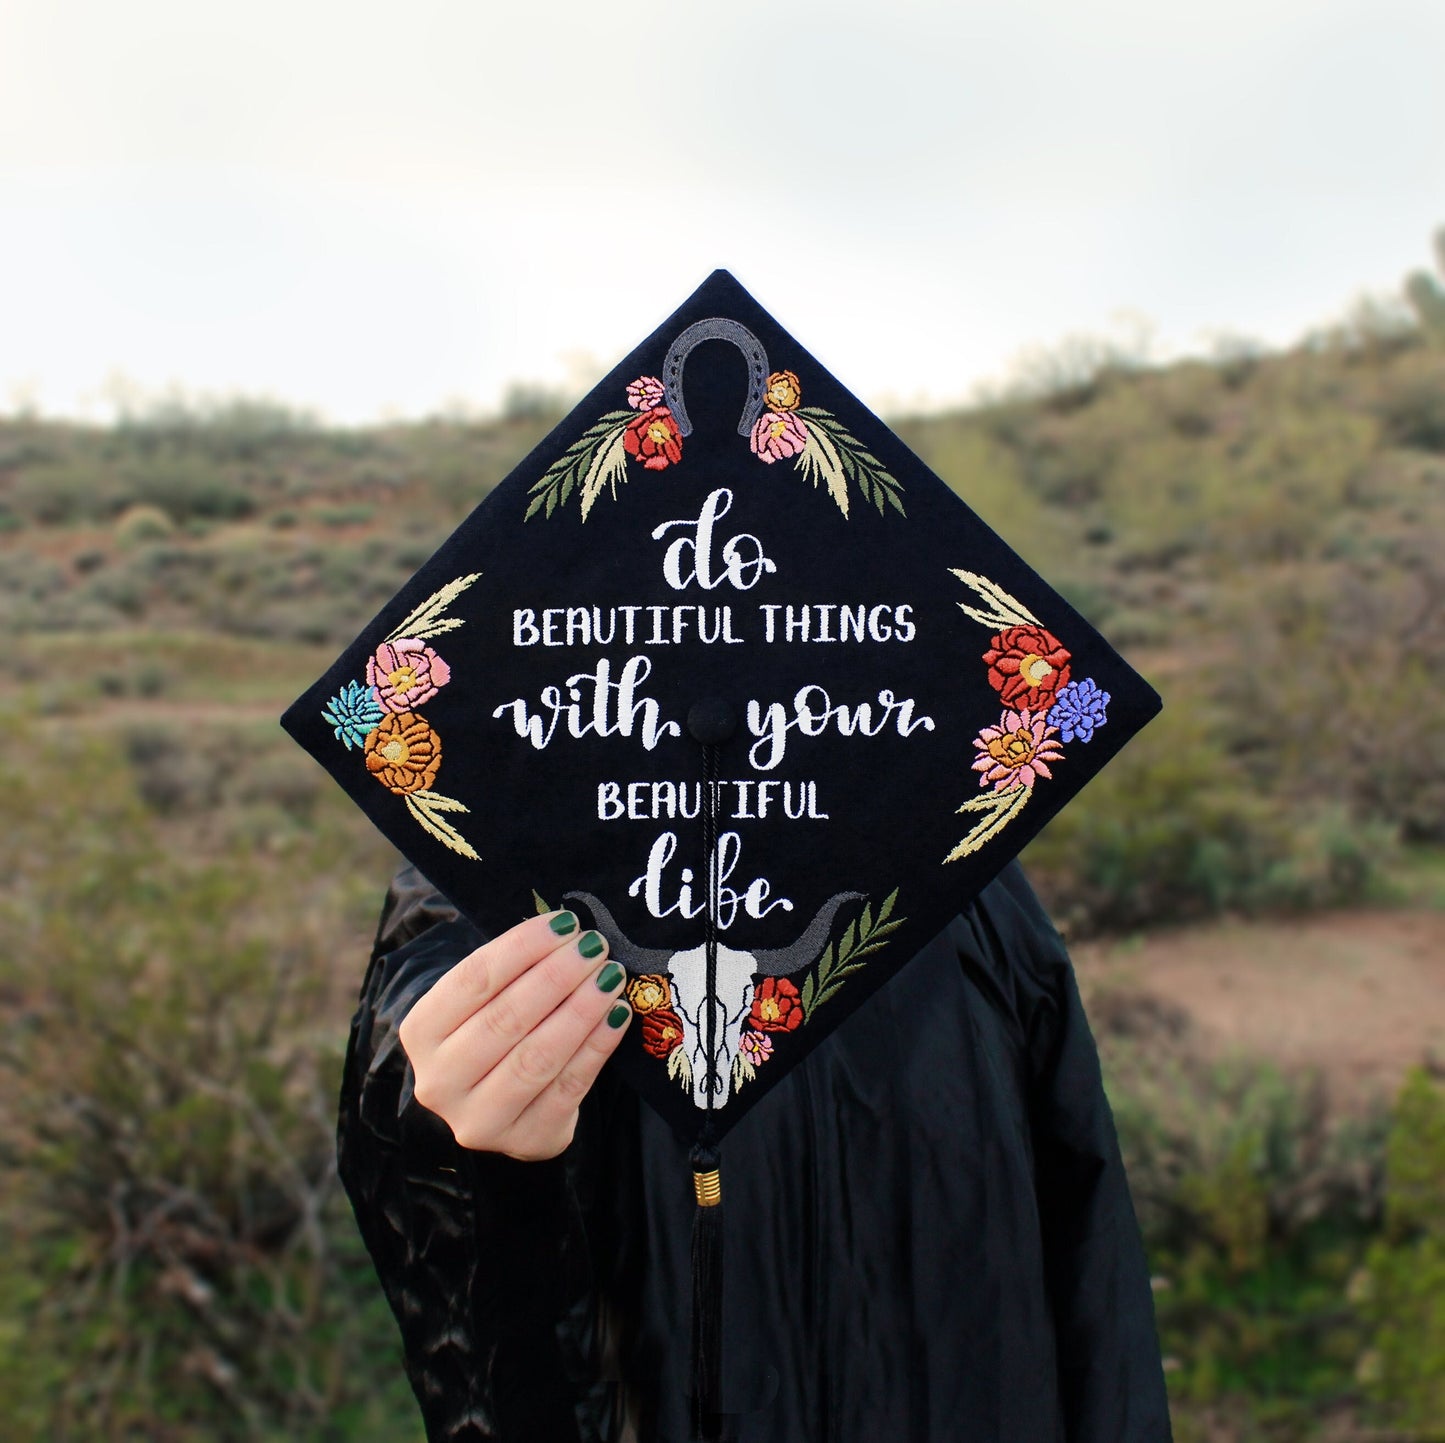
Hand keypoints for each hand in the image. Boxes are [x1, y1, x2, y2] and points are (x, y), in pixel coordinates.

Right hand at [398, 910, 630, 1160]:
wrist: (500, 1108)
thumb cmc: (494, 1033)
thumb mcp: (483, 1002)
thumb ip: (513, 970)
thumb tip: (568, 930)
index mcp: (421, 1032)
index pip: (473, 980)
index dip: (523, 947)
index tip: (564, 923)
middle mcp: (439, 1081)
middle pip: (505, 1018)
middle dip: (557, 976)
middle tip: (595, 946)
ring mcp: (479, 1119)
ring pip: (537, 1057)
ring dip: (580, 1010)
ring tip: (610, 976)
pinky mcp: (526, 1140)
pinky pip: (569, 1087)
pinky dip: (597, 1046)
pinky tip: (617, 1015)